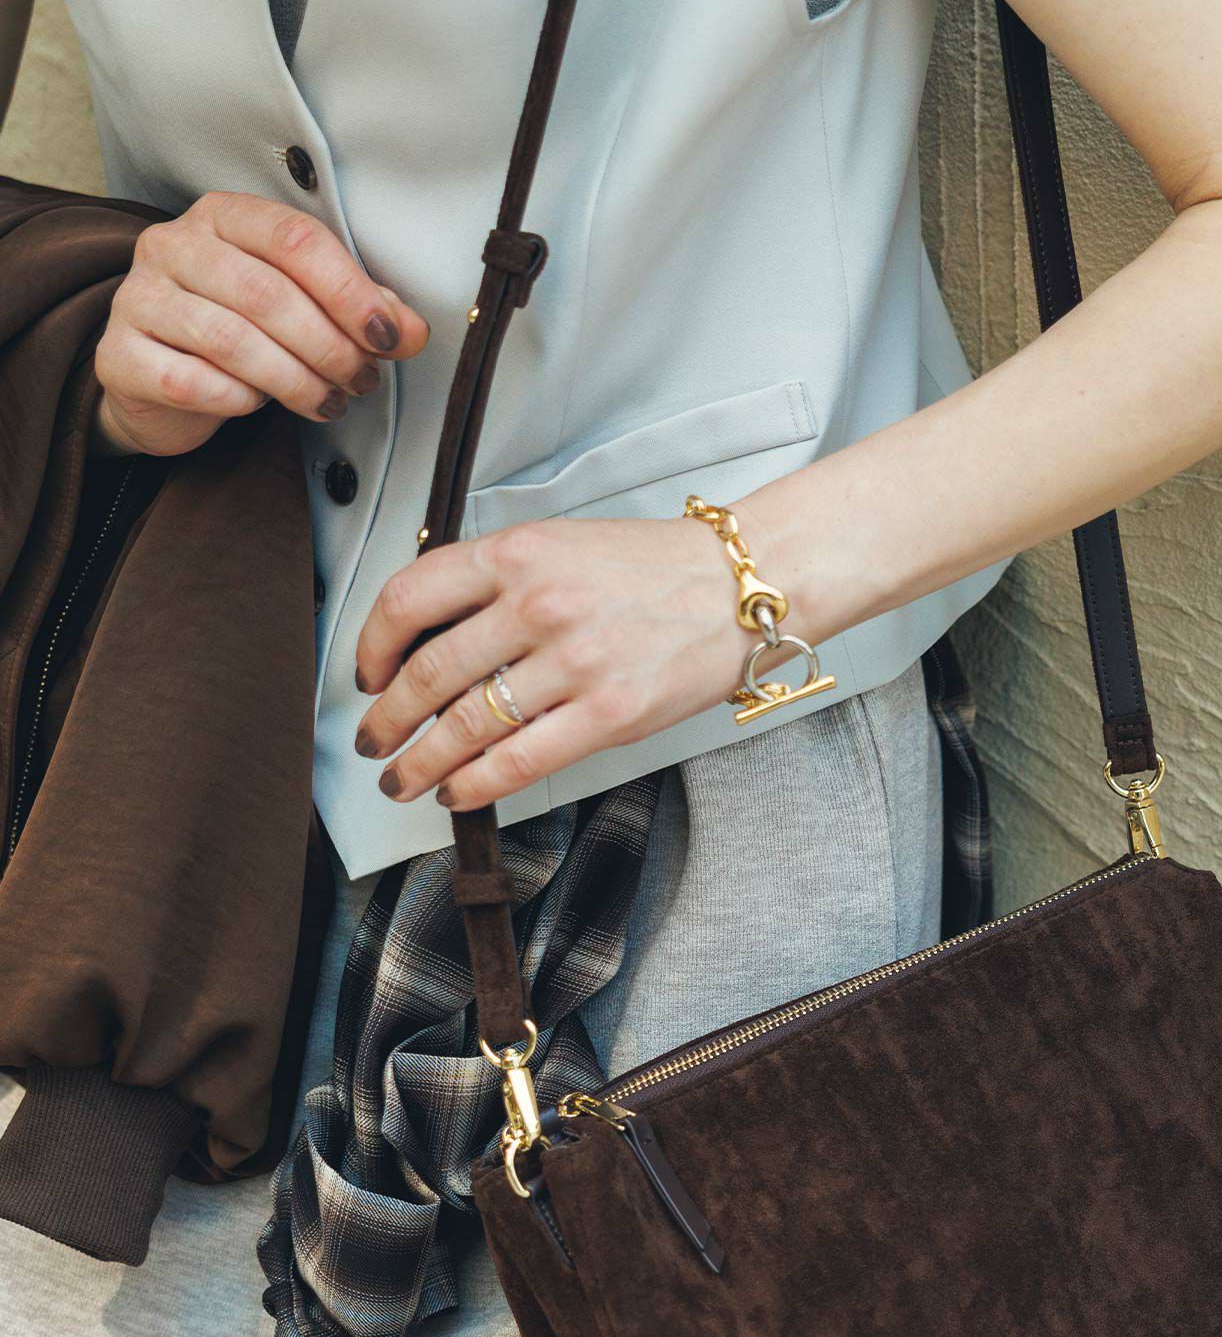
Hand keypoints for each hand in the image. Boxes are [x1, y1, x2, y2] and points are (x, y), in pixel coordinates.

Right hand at [91, 191, 428, 457]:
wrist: (153, 379)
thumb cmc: (235, 332)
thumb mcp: (298, 307)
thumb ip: (355, 310)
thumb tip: (411, 330)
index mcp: (224, 217)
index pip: (295, 239)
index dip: (350, 291)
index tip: (389, 336)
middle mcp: (174, 245)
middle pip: (267, 294)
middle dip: (329, 346)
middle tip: (360, 380)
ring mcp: (140, 297)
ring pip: (233, 341)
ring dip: (295, 381)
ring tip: (327, 402)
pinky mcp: (122, 354)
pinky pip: (193, 382)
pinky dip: (239, 401)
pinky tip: (258, 406)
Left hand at [352, 515, 767, 810]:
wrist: (739, 587)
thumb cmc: (656, 569)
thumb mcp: (561, 545)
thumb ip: (496, 584)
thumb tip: (428, 640)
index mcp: (519, 553)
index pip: (409, 598)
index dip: (371, 646)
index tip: (366, 674)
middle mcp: (540, 603)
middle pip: (428, 673)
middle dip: (387, 720)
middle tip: (374, 740)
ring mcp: (574, 661)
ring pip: (465, 725)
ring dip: (420, 763)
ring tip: (404, 780)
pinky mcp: (608, 712)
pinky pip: (518, 761)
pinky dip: (475, 785)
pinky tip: (458, 791)